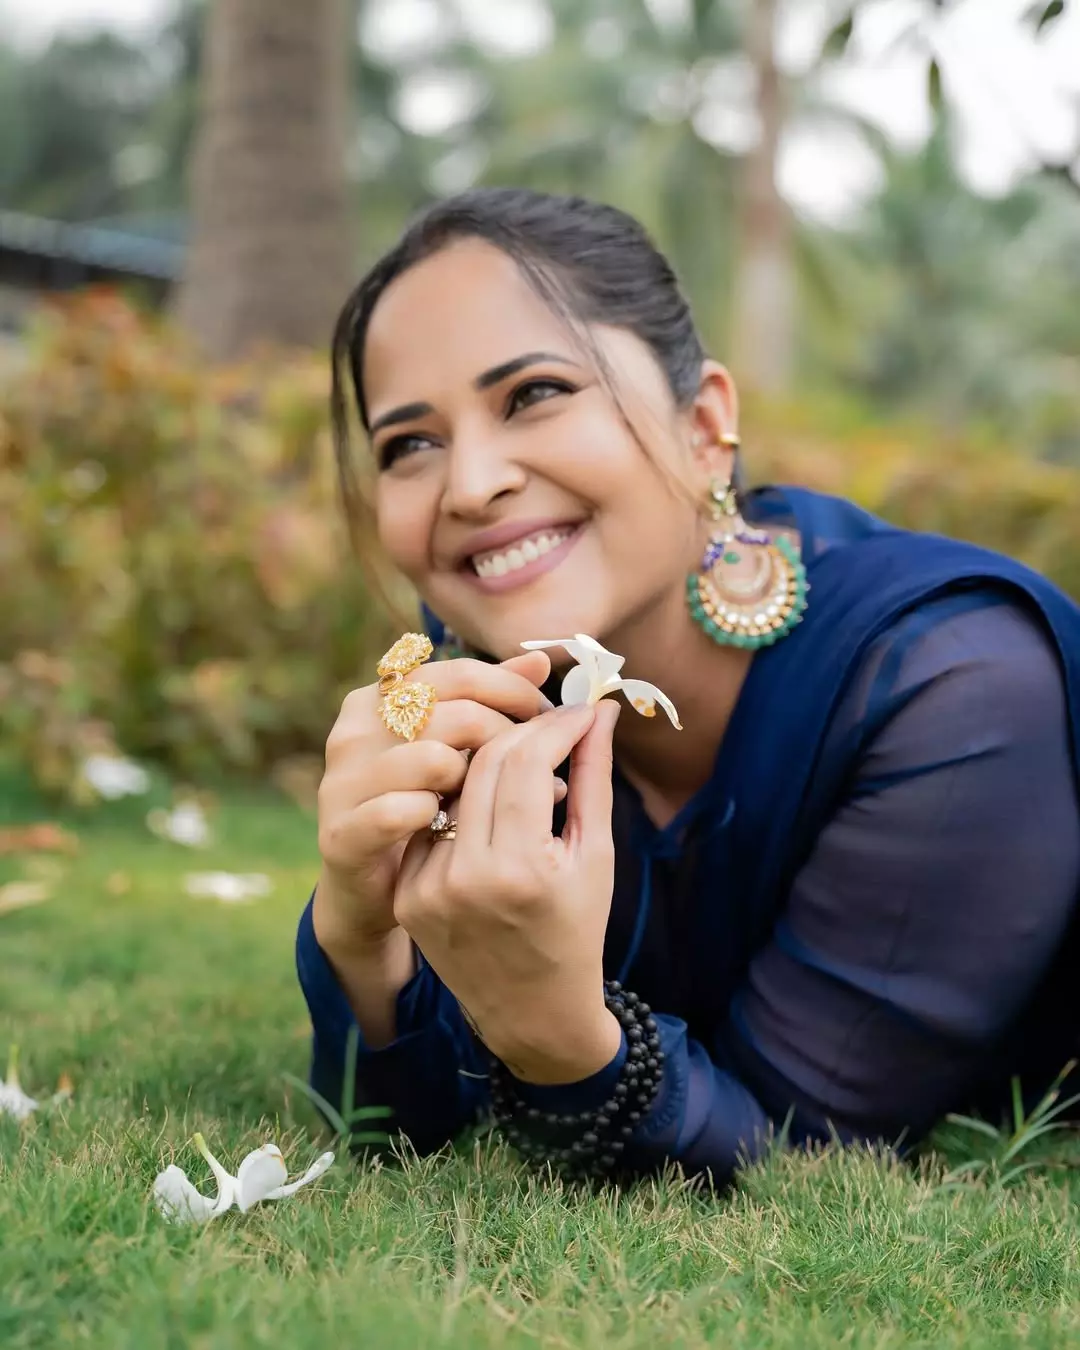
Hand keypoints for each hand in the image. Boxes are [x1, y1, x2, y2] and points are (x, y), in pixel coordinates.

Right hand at [313, 650, 555, 960]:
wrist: (381, 888)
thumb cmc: (428, 804)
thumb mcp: (459, 747)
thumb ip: (492, 700)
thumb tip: (540, 660)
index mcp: (380, 697)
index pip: (459, 674)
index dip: (512, 691)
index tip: (546, 716)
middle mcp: (354, 731)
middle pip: (452, 713)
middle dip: (504, 737)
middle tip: (536, 764)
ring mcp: (342, 781)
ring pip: (431, 758)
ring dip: (472, 781)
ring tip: (488, 800)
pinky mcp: (341, 832)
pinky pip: (402, 810)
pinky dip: (437, 817)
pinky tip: (451, 828)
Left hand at [393, 700, 623, 1084]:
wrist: (532, 1011)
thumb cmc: (577, 930)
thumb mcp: (596, 855)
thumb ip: (593, 778)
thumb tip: (599, 711)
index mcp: (521, 870)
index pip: (526, 761)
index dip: (556, 727)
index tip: (581, 713)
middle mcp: (466, 877)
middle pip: (484, 764)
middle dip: (522, 732)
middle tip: (552, 724)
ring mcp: (428, 887)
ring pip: (453, 785)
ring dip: (489, 760)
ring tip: (524, 757)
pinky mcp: (407, 895)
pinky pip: (432, 822)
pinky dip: (461, 801)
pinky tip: (490, 799)